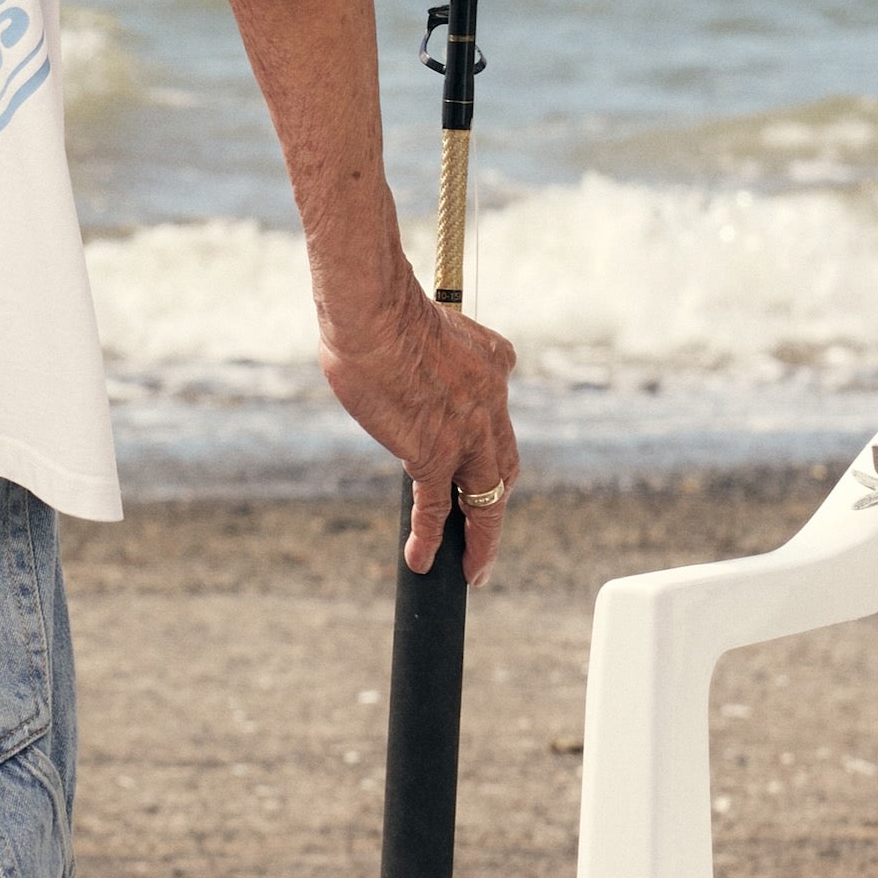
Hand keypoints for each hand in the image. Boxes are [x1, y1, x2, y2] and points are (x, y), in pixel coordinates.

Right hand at [316, 267, 521, 580]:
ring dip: (482, 540)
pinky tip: (420, 561)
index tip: (472, 462)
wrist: (373, 311)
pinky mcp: (431, 454)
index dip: (487, 448)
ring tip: (475, 570)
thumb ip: (437, 344)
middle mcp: (491, 404)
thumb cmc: (383, 308)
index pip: (498, 418)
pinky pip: (436, 509)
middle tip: (486, 532)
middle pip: (504, 469)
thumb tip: (413, 354)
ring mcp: (465, 434)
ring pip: (487, 501)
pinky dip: (430, 539)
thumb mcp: (433, 320)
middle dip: (495, 504)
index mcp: (495, 366)